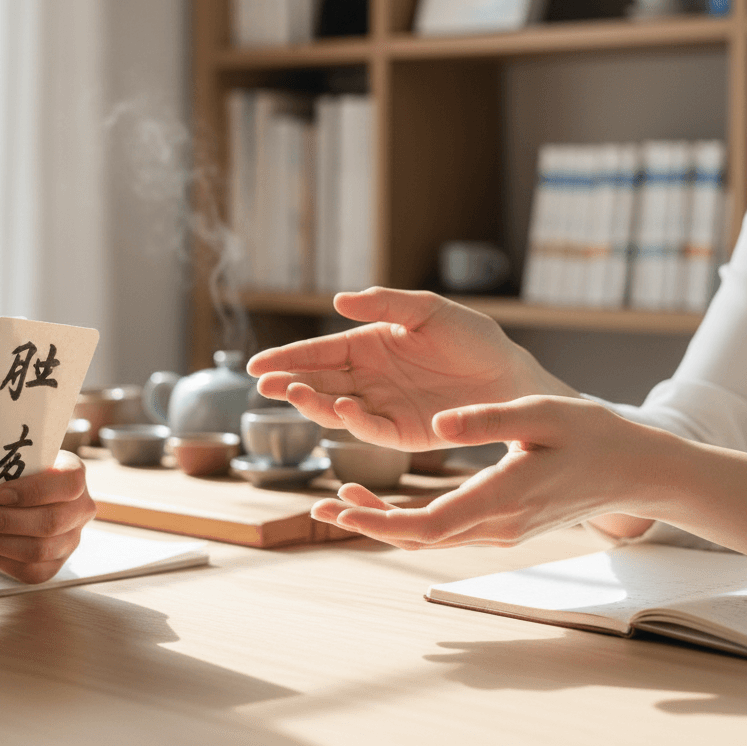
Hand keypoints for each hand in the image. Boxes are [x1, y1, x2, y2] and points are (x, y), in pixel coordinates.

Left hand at [0, 451, 95, 582]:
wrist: (29, 493)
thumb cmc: (21, 473)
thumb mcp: (21, 460)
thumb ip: (7, 467)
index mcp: (75, 475)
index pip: (69, 484)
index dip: (34, 491)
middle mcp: (80, 510)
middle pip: (49, 523)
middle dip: (2, 521)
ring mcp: (70, 540)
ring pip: (37, 550)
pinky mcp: (54, 565)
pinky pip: (27, 570)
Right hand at [247, 288, 574, 451]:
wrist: (512, 377)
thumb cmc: (472, 338)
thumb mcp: (428, 310)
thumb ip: (385, 303)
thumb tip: (338, 301)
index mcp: (368, 345)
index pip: (318, 352)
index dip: (287, 357)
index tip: (257, 365)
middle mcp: (368, 378)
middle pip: (317, 382)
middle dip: (288, 383)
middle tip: (264, 385)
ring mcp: (382, 406)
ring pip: (335, 408)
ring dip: (311, 403)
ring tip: (293, 393)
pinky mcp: (402, 433)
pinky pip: (369, 429)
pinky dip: (352, 422)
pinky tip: (342, 408)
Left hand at [311, 396, 654, 548]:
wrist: (630, 468)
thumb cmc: (588, 434)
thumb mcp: (538, 414)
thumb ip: (487, 420)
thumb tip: (439, 424)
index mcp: (501, 498)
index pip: (428, 524)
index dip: (379, 519)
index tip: (340, 507)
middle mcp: (496, 525)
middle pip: (419, 537)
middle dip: (368, 524)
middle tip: (322, 507)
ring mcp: (499, 530)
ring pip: (429, 537)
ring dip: (383, 522)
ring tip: (338, 501)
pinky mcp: (500, 523)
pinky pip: (444, 529)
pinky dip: (407, 519)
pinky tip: (383, 499)